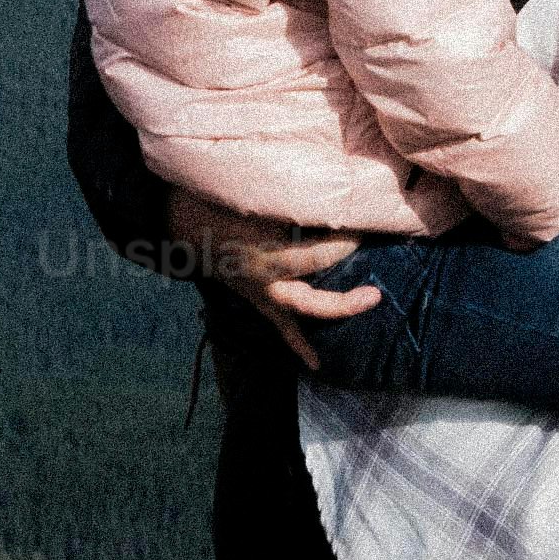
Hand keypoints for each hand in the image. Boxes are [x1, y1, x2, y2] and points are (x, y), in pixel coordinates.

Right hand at [163, 200, 374, 369]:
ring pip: (301, 311)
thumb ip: (291, 203)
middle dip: (345, 296)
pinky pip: (280, 326)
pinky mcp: (257, 299)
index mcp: (263, 258)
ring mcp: (260, 294)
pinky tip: (316, 365)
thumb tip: (333, 194)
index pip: (315, 257)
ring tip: (372, 301)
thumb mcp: (254, 199)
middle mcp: (263, 281)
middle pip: (311, 298)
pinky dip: (298, 345)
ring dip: (336, 308)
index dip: (344, 242)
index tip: (366, 222)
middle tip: (376, 288)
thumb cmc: (218, 201)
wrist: (182, 220)